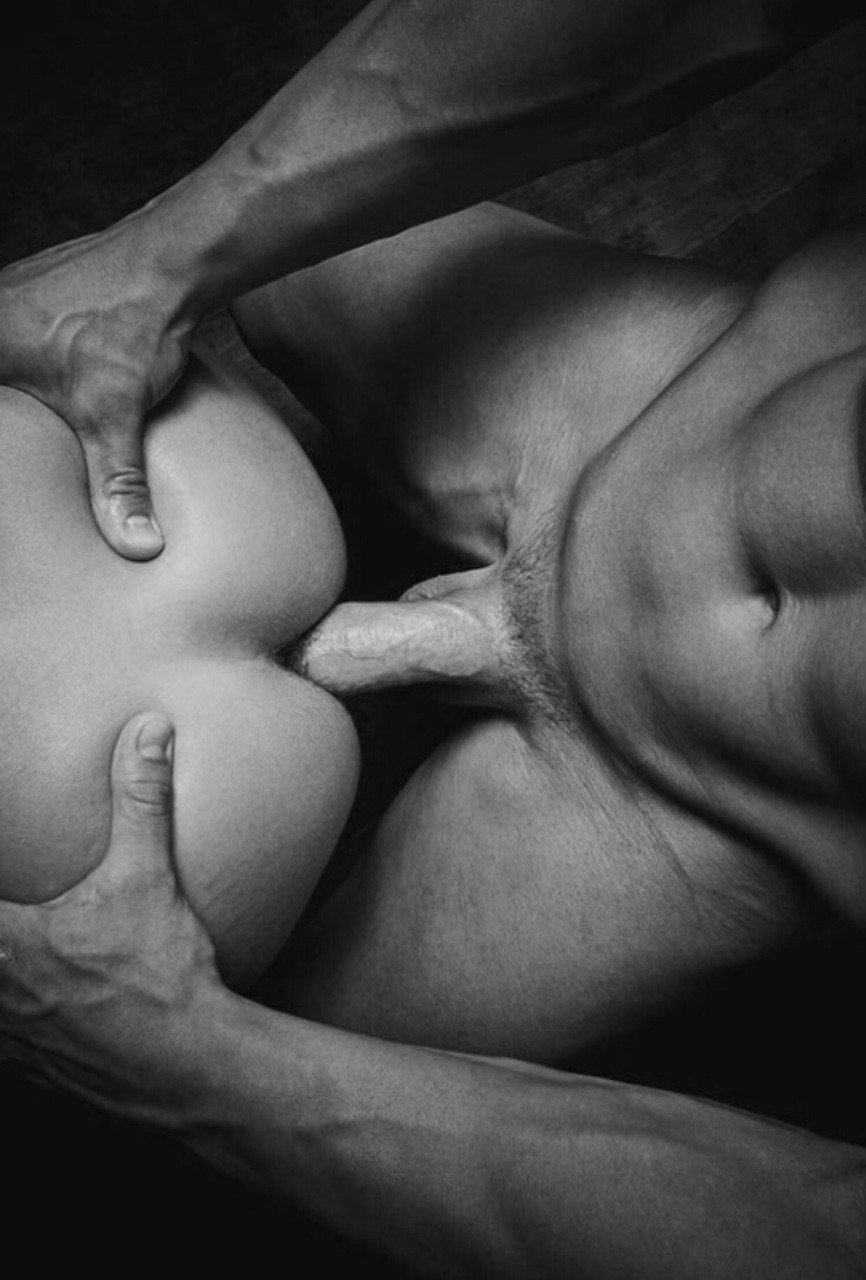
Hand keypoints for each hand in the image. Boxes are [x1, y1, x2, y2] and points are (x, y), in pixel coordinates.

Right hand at [0, 220, 196, 558]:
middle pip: (0, 380)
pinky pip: (12, 329)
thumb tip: (138, 547)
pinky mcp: (32, 290)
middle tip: (24, 455)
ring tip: (31, 429)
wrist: (170, 261)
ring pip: (4, 352)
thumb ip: (118, 484)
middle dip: (13, 420)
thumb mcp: (117, 418)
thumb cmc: (132, 329)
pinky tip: (48, 380)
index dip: (7, 434)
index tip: (18, 450)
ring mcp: (6, 295)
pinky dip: (21, 357)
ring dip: (18, 392)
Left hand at [0, 712, 221, 1121]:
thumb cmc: (161, 975)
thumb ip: (141, 800)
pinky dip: (5, 1024)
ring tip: (12, 965)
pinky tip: (23, 1010)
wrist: (189, 1065)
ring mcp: (8, 1038)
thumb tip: (147, 732)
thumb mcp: (149, 877)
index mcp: (9, 941)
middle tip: (9, 927)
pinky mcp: (29, 1069)